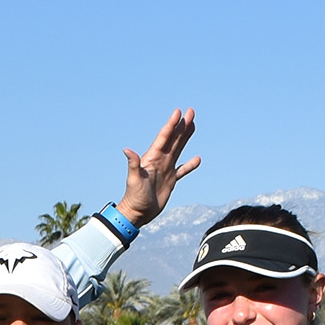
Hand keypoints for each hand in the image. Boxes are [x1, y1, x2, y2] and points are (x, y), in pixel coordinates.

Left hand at [116, 108, 201, 225]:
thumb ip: (133, 164)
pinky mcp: (171, 180)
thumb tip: (127, 150)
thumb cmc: (134, 197)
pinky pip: (183, 169)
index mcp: (152, 158)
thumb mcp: (133, 180)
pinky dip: (190, 164)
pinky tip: (197, 159)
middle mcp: (160, 160)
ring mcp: (166, 169)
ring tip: (193, 124)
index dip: (171, 124)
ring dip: (186, 137)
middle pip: (174, 139)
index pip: (164, 137)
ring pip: (179, 149)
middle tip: (191, 111)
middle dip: (182, 125)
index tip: (178, 112)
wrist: (138, 213)